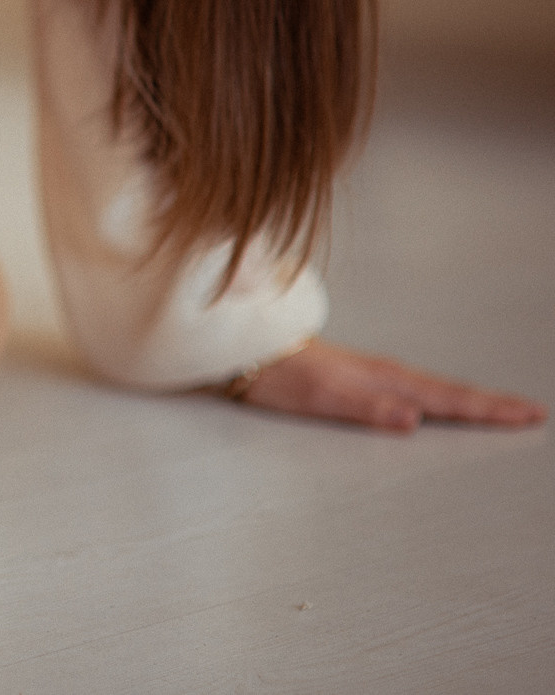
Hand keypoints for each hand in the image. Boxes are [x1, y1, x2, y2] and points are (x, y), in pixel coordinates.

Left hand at [229, 339, 547, 431]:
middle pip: (449, 392)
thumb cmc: (277, 374)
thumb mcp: (321, 397)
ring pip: (433, 387)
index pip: (447, 399)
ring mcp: (371, 372)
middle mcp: (382, 373)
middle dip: (491, 404)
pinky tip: (434, 401)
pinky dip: (437, 395)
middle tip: (530, 413)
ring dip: (467, 400)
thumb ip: (367, 408)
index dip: (488, 410)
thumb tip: (412, 420)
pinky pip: (411, 386)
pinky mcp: (356, 375)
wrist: (242, 348)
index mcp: (383, 380)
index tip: (527, 415)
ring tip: (497, 410)